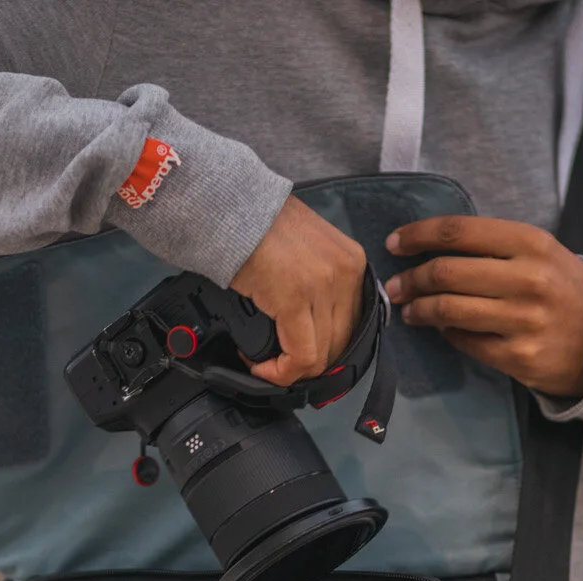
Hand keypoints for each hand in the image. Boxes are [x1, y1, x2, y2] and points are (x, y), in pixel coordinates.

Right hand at [230, 196, 368, 386]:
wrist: (229, 207)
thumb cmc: (258, 226)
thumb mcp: (308, 250)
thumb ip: (322, 281)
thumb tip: (316, 323)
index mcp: (353, 262)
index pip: (352, 325)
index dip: (326, 349)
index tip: (301, 356)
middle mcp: (346, 274)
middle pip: (339, 344)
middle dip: (309, 363)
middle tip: (280, 364)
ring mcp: (324, 286)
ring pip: (321, 355)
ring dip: (291, 370)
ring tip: (265, 363)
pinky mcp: (295, 298)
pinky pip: (300, 355)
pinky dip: (281, 371)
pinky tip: (261, 366)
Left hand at [384, 216, 582, 398]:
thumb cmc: (562, 289)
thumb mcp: (540, 252)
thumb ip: (492, 245)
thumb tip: (428, 246)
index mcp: (531, 243)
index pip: (458, 232)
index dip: (418, 235)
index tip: (395, 243)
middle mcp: (529, 279)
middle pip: (446, 273)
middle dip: (410, 279)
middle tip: (395, 286)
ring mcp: (525, 321)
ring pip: (449, 311)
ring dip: (419, 310)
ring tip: (410, 310)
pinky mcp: (520, 357)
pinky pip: (465, 341)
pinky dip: (446, 333)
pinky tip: (442, 328)